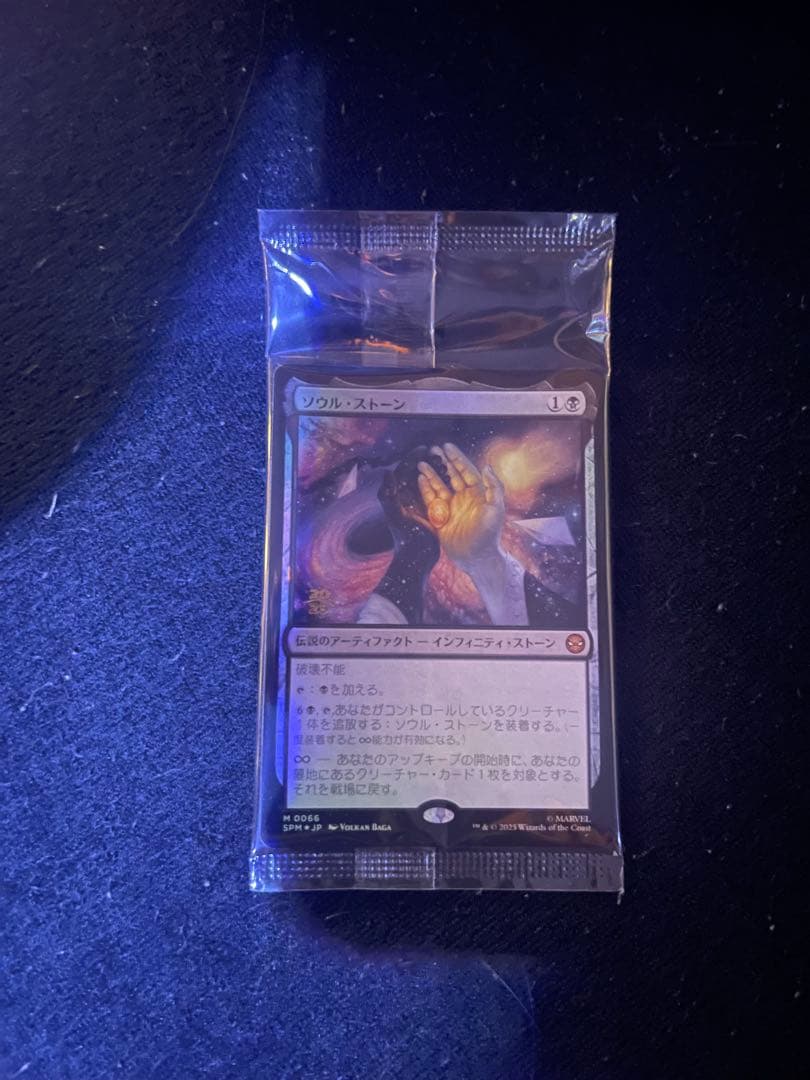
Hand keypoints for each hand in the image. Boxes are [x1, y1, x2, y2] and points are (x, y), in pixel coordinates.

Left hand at [377, 447, 440, 564]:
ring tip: (449, 463)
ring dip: (439, 470)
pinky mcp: (430, 512)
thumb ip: (389, 495)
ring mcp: (419, 504)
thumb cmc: (406, 539)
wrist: (417, 560)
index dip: (413, 457)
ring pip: (430, 481)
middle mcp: (407, 498)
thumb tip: (387, 472)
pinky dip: (446, 484)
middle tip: (441, 453)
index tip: (425, 448)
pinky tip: (456, 480)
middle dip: (428, 461)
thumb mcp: (397, 515)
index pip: (404, 469)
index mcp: (397, 495)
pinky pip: (438, 492)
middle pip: (417, 472)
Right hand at [416, 443, 505, 569]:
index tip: (447, 446)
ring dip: (431, 474)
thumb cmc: (490, 534)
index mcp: (478, 493)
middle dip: (442, 462)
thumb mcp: (496, 509)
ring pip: (440, 486)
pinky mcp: (442, 518)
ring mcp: (452, 507)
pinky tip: (420, 480)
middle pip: (451, 475)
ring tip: (421, 463)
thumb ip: (493, 487)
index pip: (466, 470)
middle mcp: (464, 498)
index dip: (457, 458)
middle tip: (432, 449)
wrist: (476, 558)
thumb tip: (487, 466)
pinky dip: (425, 490)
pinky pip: (431, 501)